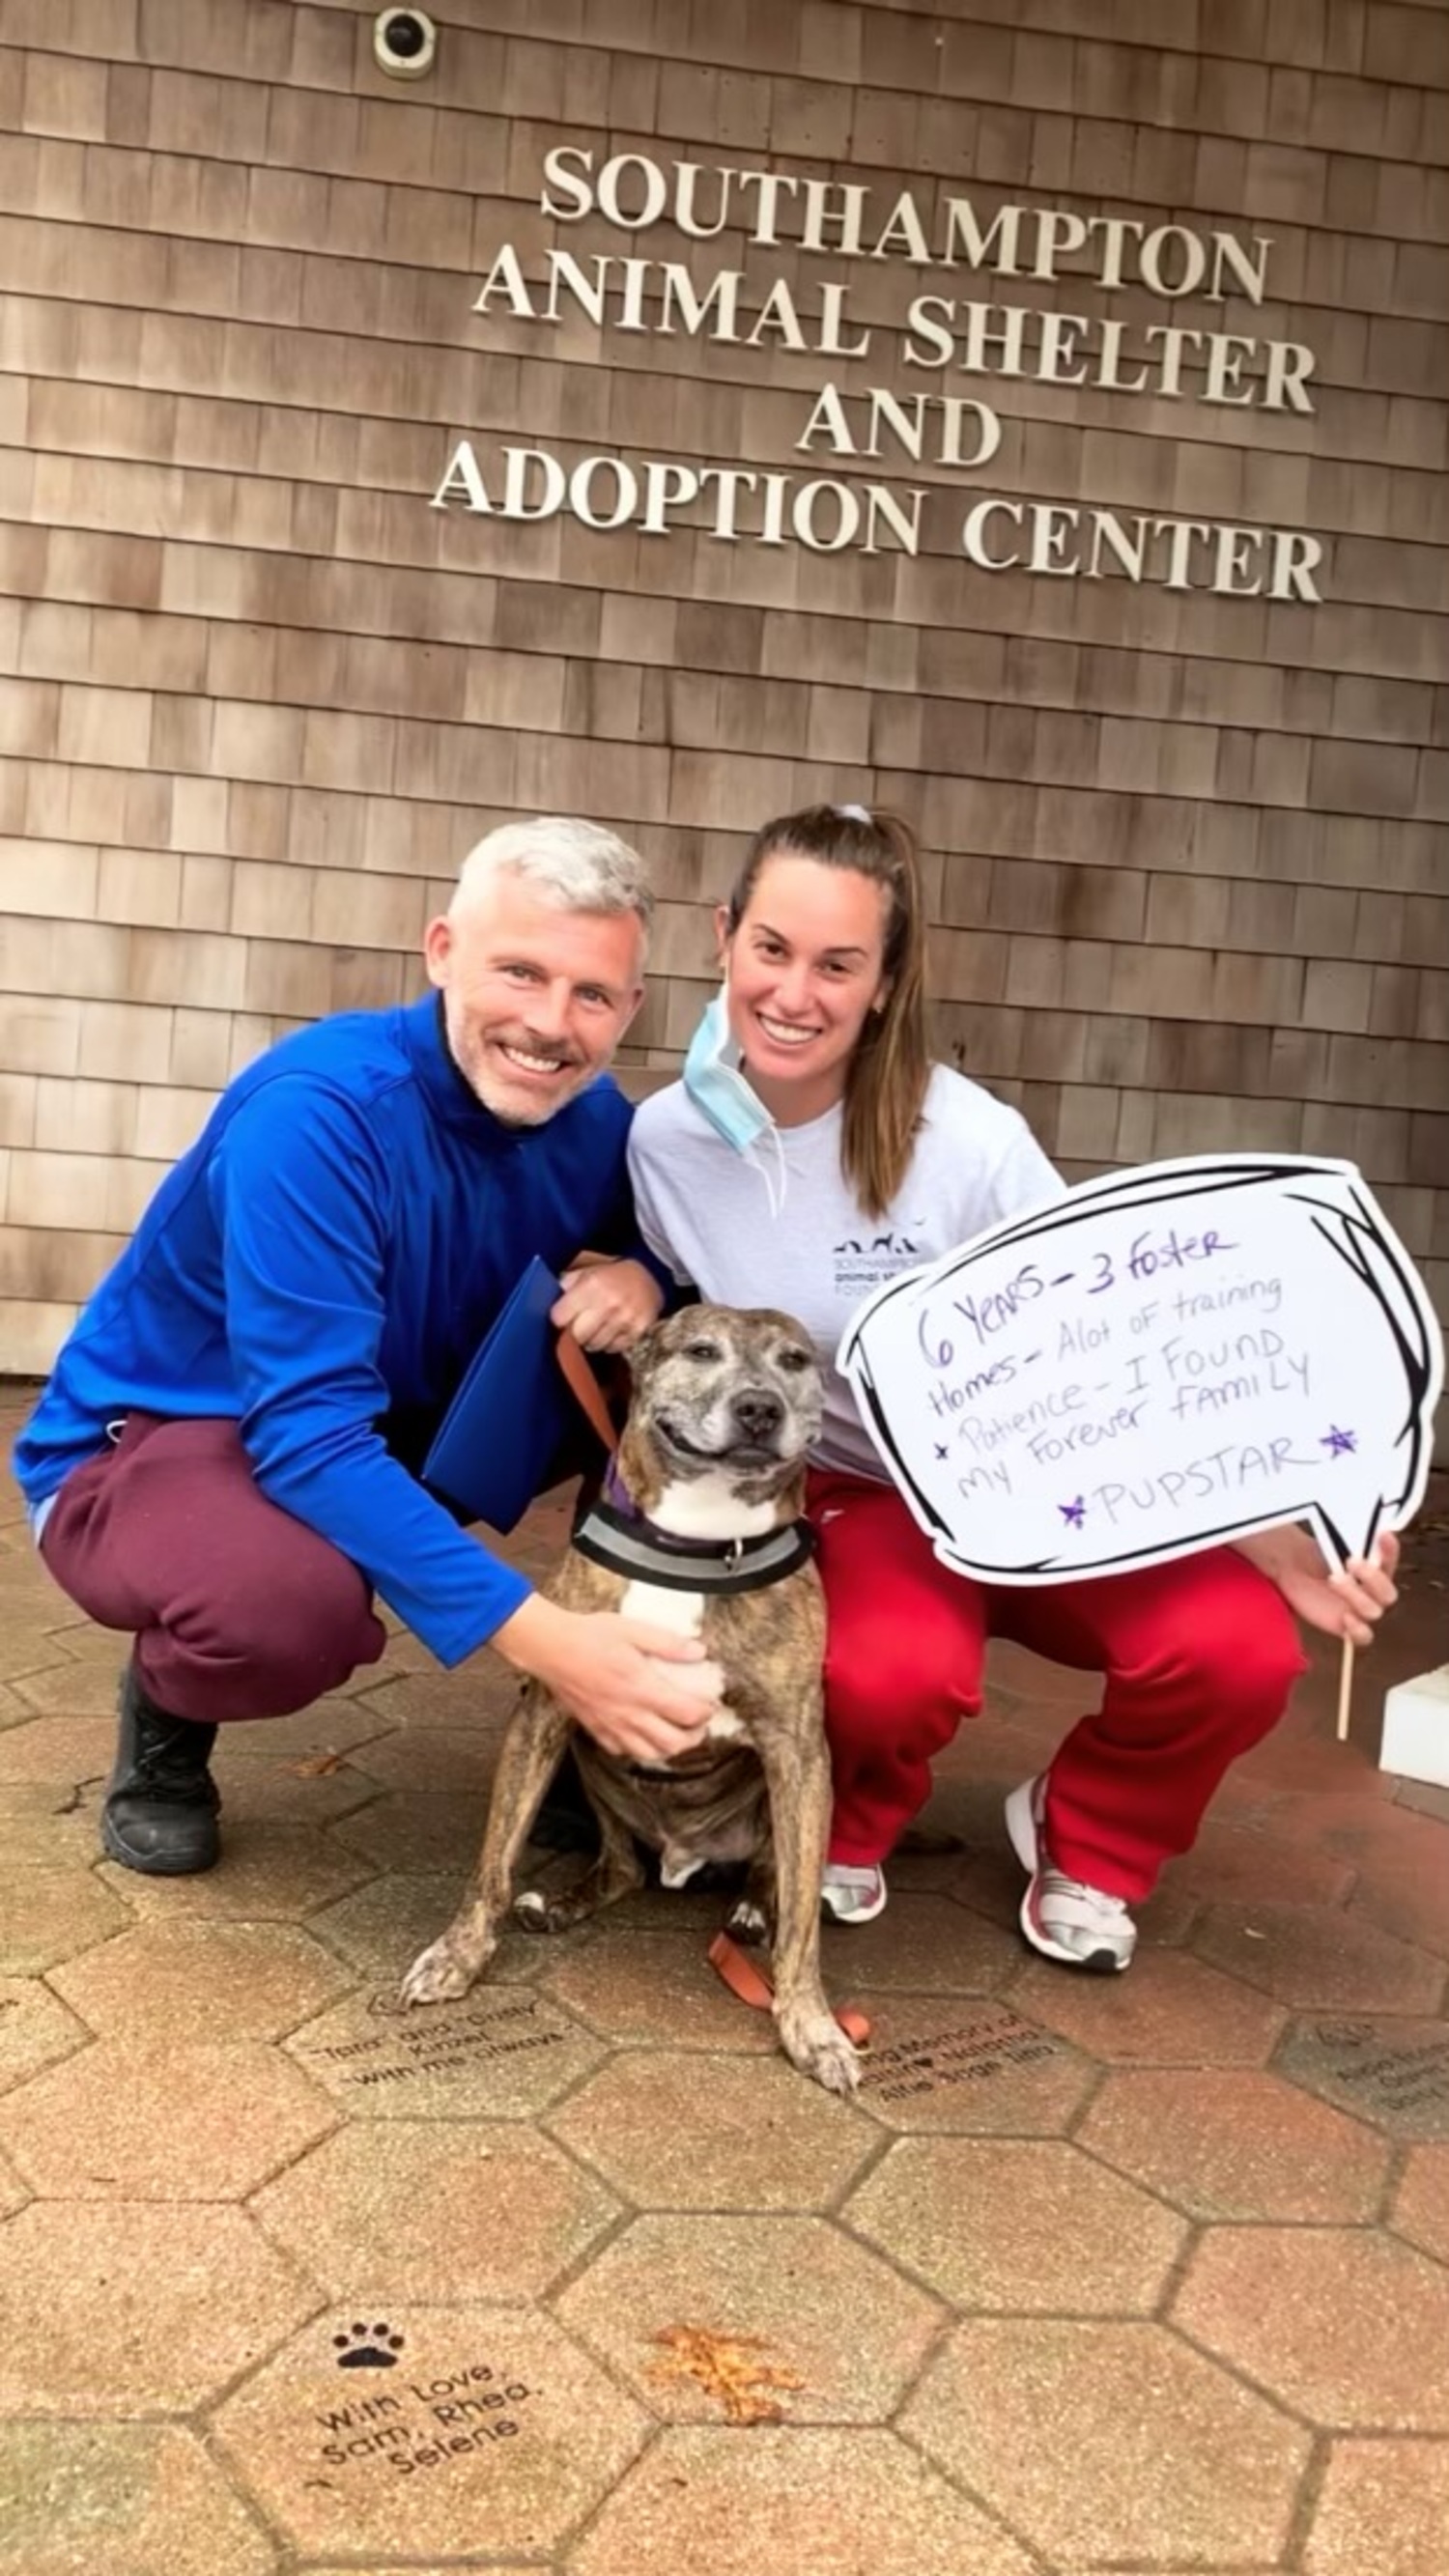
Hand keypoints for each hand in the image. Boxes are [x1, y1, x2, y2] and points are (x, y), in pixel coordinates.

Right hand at [491, 1595, 724, 1763]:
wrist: (549, 1648)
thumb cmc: (586, 1637)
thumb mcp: (633, 1629)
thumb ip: (668, 1643)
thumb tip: (697, 1650)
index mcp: (642, 1688)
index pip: (686, 1713)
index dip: (705, 1712)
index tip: (710, 1704)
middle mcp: (628, 1713)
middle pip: (672, 1743)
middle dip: (693, 1737)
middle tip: (699, 1725)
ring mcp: (610, 1724)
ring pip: (648, 1754)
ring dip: (668, 1749)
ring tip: (675, 1735)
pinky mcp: (594, 1728)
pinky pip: (620, 1751)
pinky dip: (637, 1749)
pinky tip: (641, 1736)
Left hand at [551, 1255, 662, 1354]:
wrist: (651, 1276)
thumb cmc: (610, 1275)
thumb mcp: (585, 1271)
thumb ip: (565, 1286)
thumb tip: (545, 1303)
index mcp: (591, 1286)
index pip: (560, 1317)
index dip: (559, 1318)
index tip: (561, 1317)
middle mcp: (608, 1304)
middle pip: (577, 1336)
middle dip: (574, 1333)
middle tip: (577, 1325)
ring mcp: (624, 1319)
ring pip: (595, 1345)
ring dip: (591, 1340)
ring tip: (595, 1327)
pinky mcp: (637, 1331)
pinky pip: (613, 1348)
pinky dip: (608, 1343)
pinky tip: (610, 1330)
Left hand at [1243, 1525, 1399, 1646]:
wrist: (1292, 1567)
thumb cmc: (1315, 1553)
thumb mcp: (1332, 1541)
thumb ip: (1352, 1538)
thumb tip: (1365, 1525)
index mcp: (1376, 1567)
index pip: (1392, 1562)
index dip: (1391, 1551)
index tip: (1382, 1535)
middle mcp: (1373, 1590)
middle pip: (1388, 1593)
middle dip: (1373, 1578)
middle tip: (1351, 1561)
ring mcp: (1361, 1609)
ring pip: (1375, 1611)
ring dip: (1356, 1595)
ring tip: (1333, 1579)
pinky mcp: (1346, 1626)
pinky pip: (1365, 1636)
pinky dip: (1359, 1629)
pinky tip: (1345, 1617)